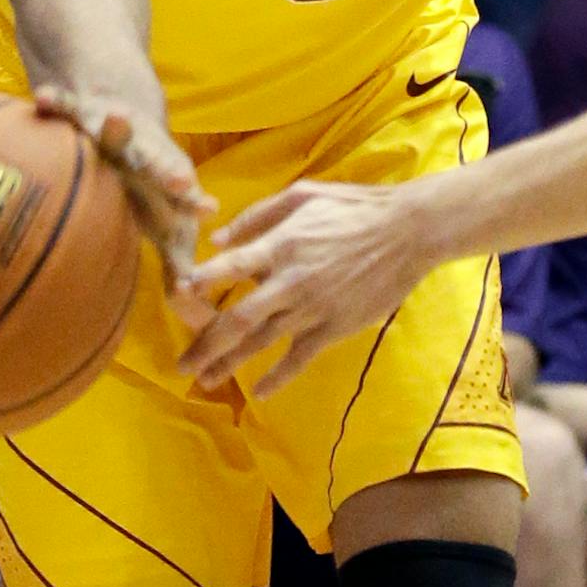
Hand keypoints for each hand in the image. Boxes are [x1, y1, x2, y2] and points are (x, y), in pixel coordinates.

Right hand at [34, 89, 214, 318]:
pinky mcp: (84, 113)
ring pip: (114, 129)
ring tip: (119, 119)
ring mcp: (115, 131)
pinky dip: (57, 104)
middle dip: (168, 170)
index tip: (208, 208)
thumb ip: (179, 262)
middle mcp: (145, 155)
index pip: (184, 194)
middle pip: (158, 164)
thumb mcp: (166, 223)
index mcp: (166, 181)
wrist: (129, 114)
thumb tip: (191, 306)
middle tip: (183, 182)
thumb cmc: (151, 187)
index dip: (194, 201)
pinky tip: (42, 100)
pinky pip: (67, 109)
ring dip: (117, 127)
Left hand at [177, 179, 435, 395]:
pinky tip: (260, 392)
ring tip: (205, 380)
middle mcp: (289, 280)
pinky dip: (278, 377)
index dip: (199, 284)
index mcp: (280, 244)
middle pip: (235, 319)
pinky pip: (300, 357)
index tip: (177, 298)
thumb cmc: (356, 207)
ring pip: (261, 342)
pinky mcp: (335, 326)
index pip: (228, 269)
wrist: (409, 230)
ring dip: (229, 363)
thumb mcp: (305, 194)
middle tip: (181, 365)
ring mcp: (312, 307)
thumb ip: (258, 215)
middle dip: (204, 345)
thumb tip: (217, 238)